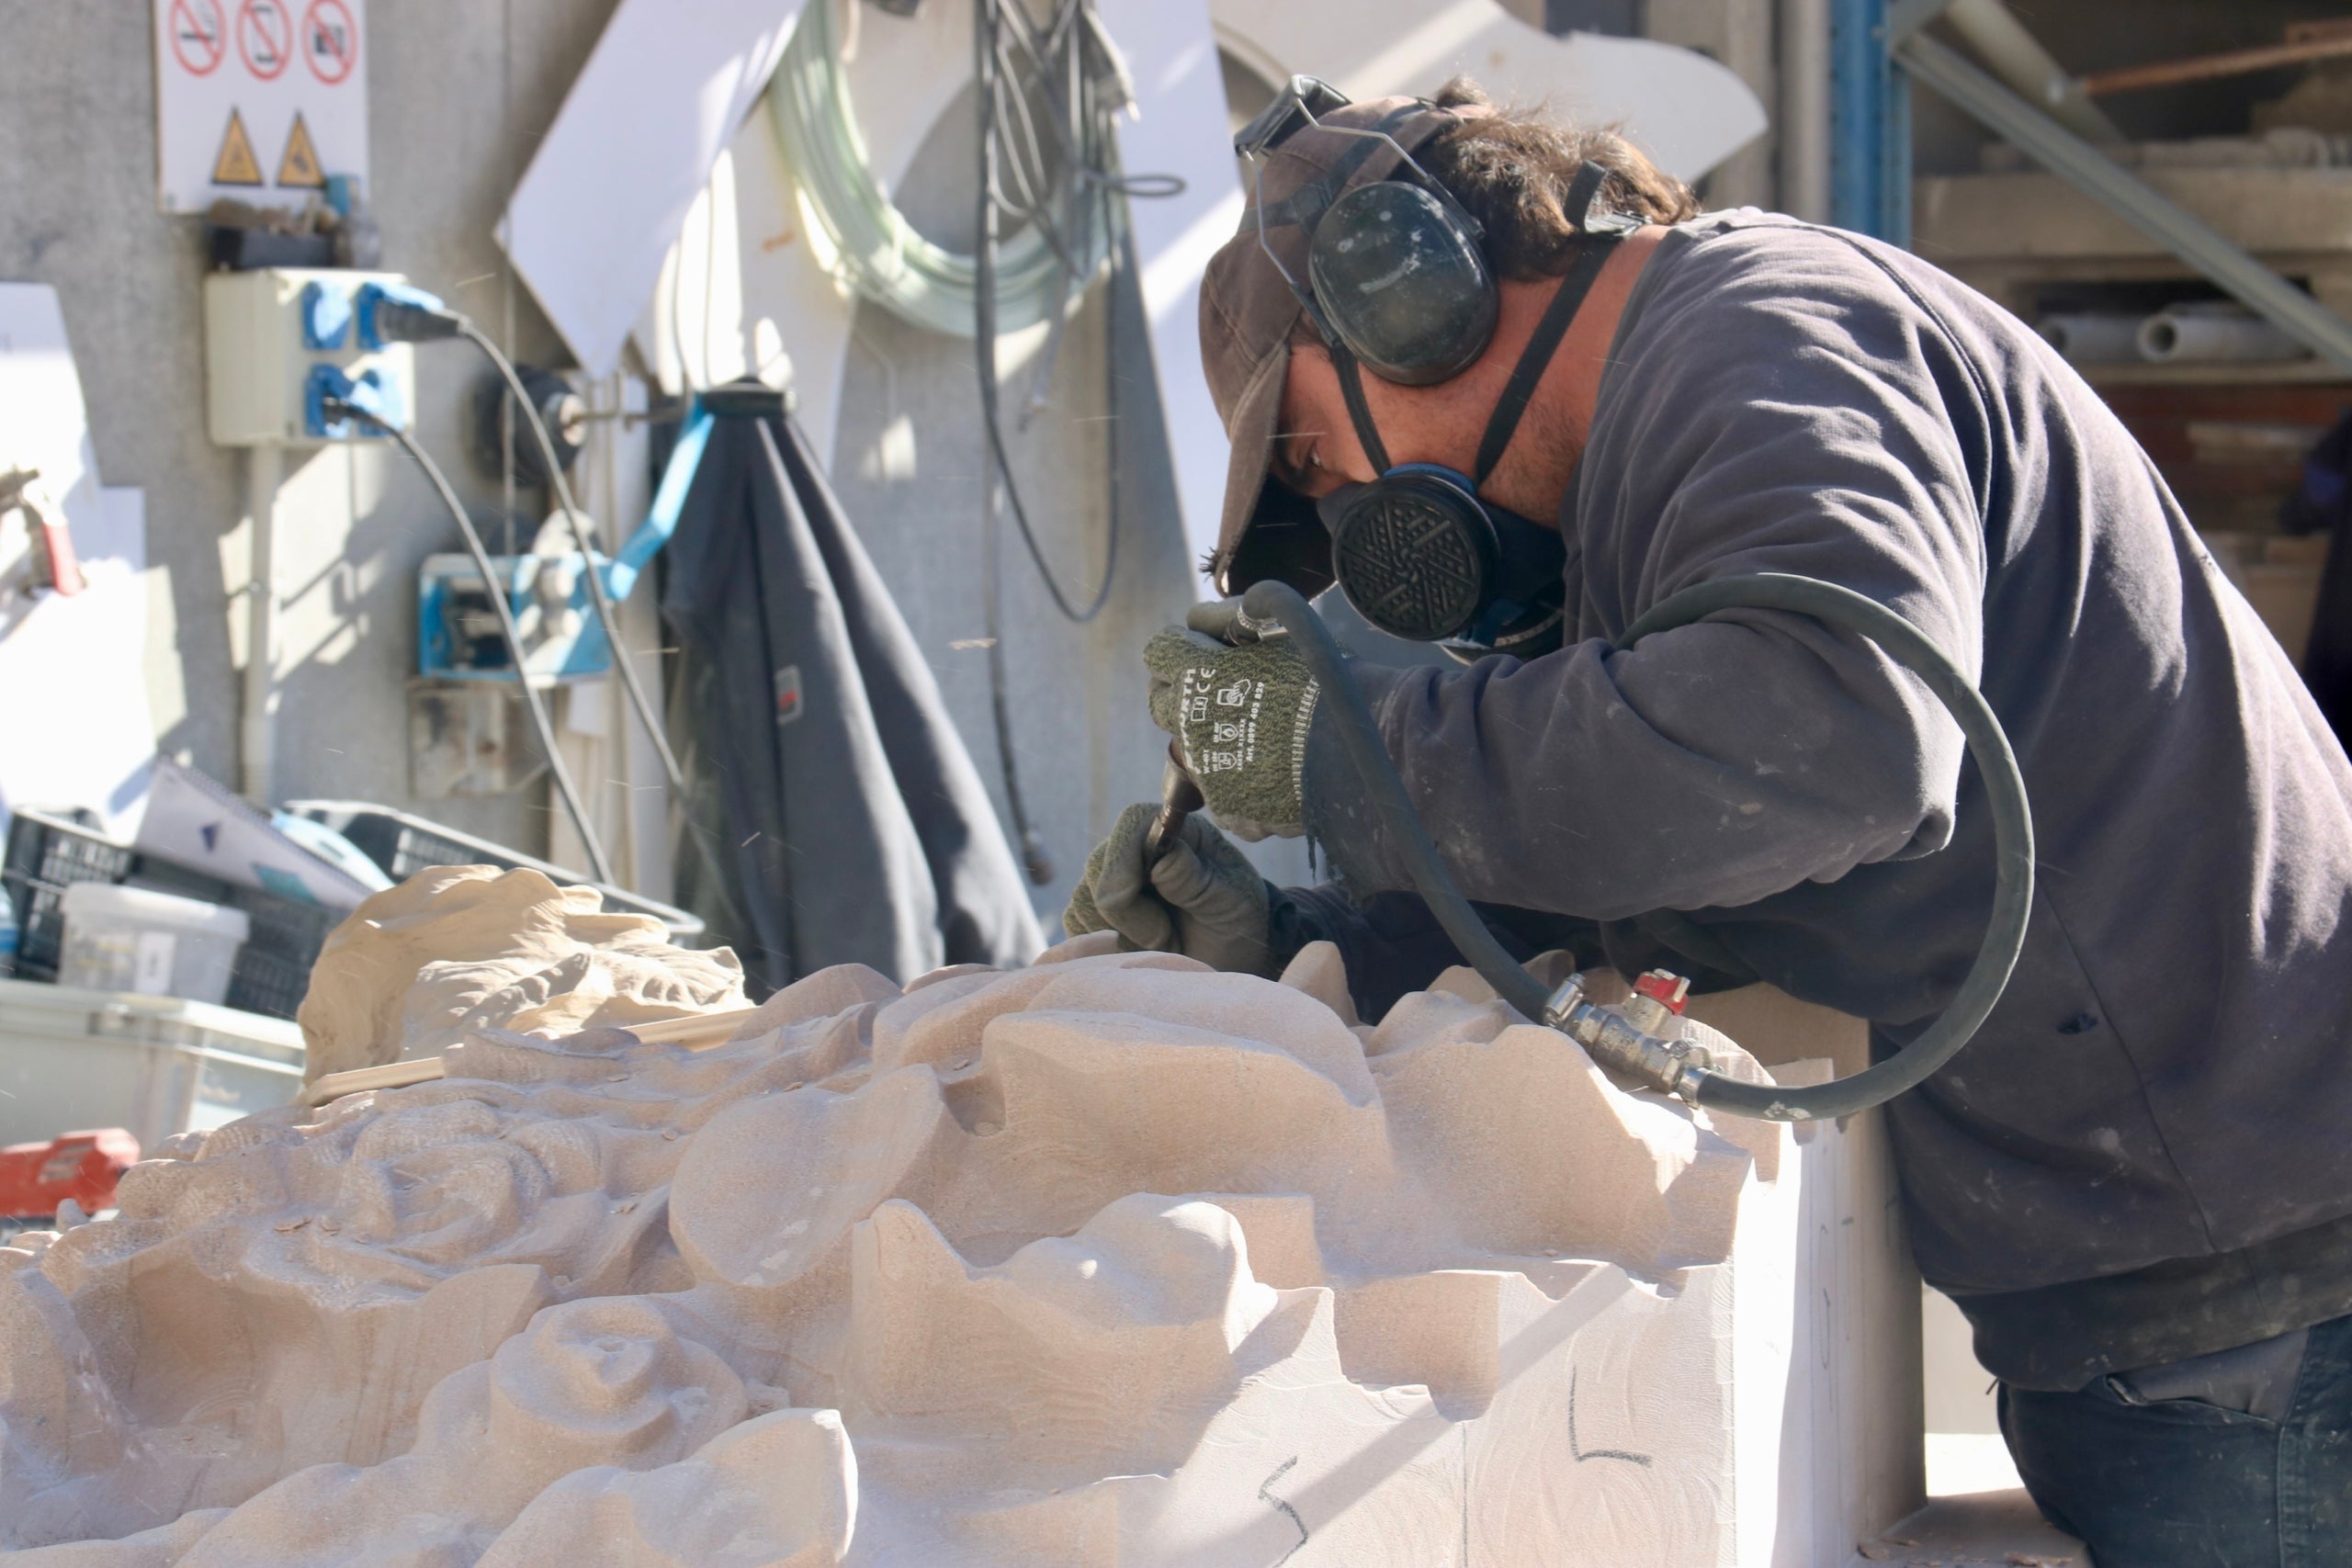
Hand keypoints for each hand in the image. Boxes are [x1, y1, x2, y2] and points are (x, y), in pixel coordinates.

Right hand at [1062, 802, 1272, 973]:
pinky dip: (1103, 947)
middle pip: (1098, 868)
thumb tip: (1162, 857)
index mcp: (1175, 830)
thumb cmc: (1236, 923)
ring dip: (1118, 933)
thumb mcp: (1232, 901)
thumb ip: (1196, 880)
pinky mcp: (1094, 911)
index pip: (1131, 825)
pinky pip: (1077, 926)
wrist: (1229, 958)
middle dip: (1127, 913)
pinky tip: (1137, 951)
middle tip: (1165, 938)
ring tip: (1160, 943)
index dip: (1124, 862)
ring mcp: (1112, 878)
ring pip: (1083, 900)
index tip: (1136, 901)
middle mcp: (1137, 847)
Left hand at [1141, 618, 1321, 839]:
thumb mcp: (1279, 629)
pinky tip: (1272, 769)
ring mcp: (1206, 769)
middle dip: (1180, 692)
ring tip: (1259, 733)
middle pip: (1159, 703)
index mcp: (1196, 672)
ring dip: (1213, 737)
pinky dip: (1238, 779)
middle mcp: (1189, 722)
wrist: (1362, 745)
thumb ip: (1229, 618)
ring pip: (1190, 749)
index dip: (1179, 647)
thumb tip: (1196, 620)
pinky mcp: (1228, 806)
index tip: (1201, 649)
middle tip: (1219, 690)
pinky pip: (1218, 790)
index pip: (1158, 651)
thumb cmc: (1326, 677)